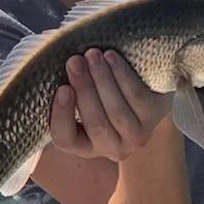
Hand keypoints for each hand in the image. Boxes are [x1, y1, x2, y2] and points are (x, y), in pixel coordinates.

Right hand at [50, 50, 173, 161]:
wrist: (149, 93)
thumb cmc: (104, 92)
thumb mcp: (83, 96)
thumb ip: (68, 88)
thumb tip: (49, 64)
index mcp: (84, 145)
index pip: (65, 139)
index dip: (62, 115)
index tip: (62, 88)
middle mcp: (111, 148)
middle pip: (95, 123)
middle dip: (84, 88)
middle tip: (74, 61)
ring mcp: (136, 135)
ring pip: (117, 111)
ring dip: (102, 79)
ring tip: (92, 54)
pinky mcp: (154, 116)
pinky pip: (137, 97)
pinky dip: (122, 75)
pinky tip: (112, 57)